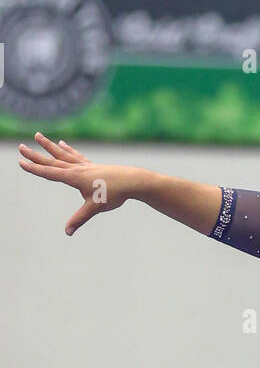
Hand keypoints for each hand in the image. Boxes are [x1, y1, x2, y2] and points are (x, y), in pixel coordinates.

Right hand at [16, 132, 146, 234]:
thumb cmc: (114, 194)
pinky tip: (61, 143)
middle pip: (52, 161)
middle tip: (20, 147)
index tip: (20, 162)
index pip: (50, 173)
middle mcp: (77, 169)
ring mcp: (85, 165)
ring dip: (49, 146)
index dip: (34, 169)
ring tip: (38, 135)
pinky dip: (67, 150)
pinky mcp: (92, 166)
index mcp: (74, 178)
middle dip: (35, 155)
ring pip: (62, 154)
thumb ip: (79, 219)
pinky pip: (76, 156)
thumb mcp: (95, 208)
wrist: (132, 181)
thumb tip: (68, 232)